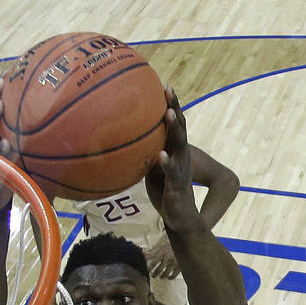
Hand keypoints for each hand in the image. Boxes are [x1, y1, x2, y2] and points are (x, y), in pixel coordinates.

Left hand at [144, 87, 200, 231]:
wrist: (180, 219)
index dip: (171, 105)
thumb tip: (123, 139)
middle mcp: (181, 157)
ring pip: (179, 146)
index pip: (175, 124)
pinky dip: (166, 163)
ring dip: (175, 129)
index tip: (164, 85)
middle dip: (175, 107)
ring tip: (169, 114)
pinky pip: (172, 173)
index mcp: (176, 151)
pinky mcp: (177, 186)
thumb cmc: (165, 192)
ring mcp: (181, 170)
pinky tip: (161, 155)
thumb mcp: (152, 169)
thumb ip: (145, 153)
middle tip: (169, 89)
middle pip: (180, 128)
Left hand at [144, 239, 180, 278]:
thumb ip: (151, 252)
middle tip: (152, 275)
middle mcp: (168, 258)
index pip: (154, 262)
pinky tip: (168, 277)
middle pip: (159, 269)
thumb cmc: (169, 248)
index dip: (149, 268)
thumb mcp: (160, 248)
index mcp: (162, 253)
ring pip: (166, 273)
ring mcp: (174, 263)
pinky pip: (173, 275)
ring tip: (160, 276)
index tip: (147, 271)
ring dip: (161, 276)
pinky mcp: (179, 267)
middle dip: (155, 274)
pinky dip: (170, 277)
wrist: (183, 246)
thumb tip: (141, 254)